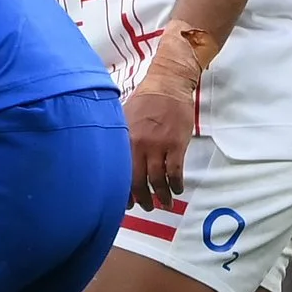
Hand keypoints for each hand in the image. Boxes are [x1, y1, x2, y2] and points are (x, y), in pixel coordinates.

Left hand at [125, 84, 194, 211]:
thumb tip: (114, 161)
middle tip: (147, 207)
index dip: (123, 193)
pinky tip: (177, 190)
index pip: (120, 173)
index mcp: (124, 140)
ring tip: (165, 204)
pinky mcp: (176, 144)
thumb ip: (120, 139)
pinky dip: (176, 185)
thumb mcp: (124, 117)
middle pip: (139, 182)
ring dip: (162, 196)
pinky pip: (175, 172)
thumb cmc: (145, 100)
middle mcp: (139, 145)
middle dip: (143, 199)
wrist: (168, 84)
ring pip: (158, 180)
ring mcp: (159, 146)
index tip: (127, 204)